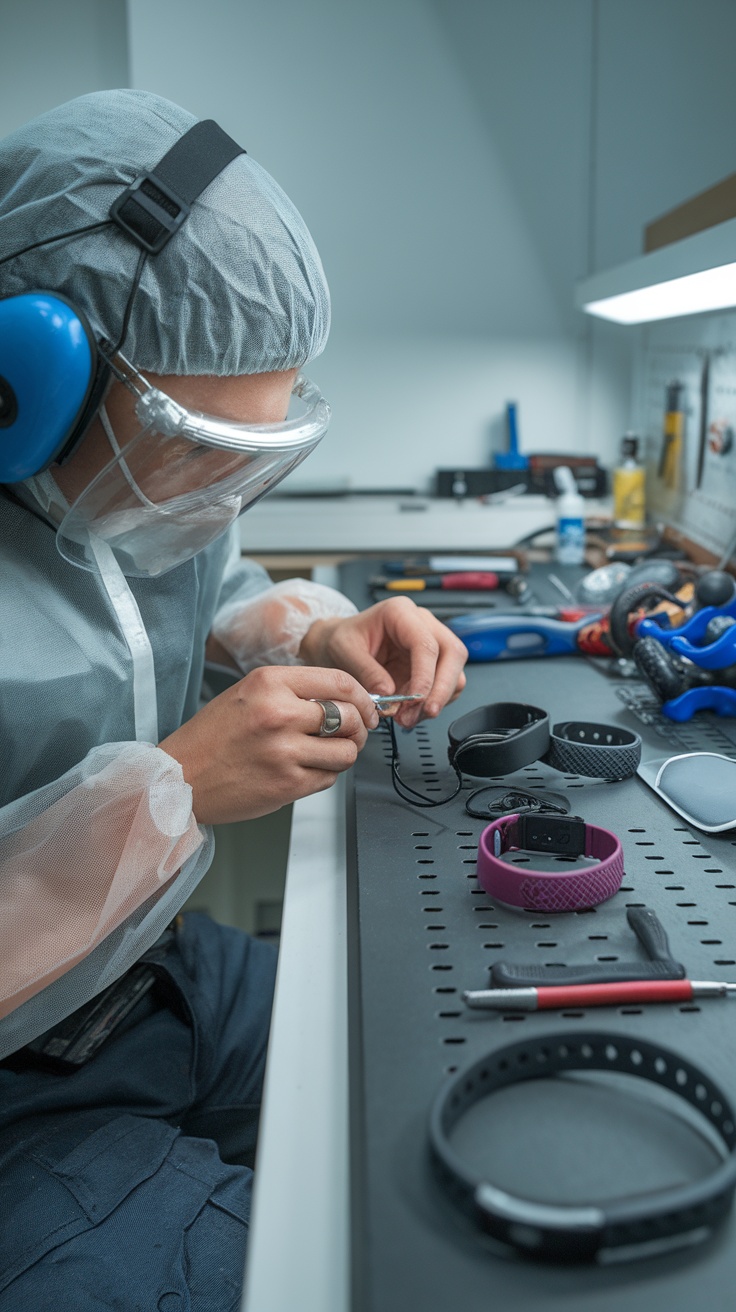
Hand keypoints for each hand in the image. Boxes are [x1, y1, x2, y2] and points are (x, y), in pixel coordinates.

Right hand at [160, 666, 378, 824]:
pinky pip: (329, 778)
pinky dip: (325, 774)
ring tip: (327, 753)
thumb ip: (294, 691)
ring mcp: (284, 751)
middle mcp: (279, 713)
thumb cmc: (213, 736)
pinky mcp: (287, 784)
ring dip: (344, 754)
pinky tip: (306, 769)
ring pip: (346, 751)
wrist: (180, 778)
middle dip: (358, 727)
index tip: (366, 707)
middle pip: (350, 716)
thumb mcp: (249, 693)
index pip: (340, 681)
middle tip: (352, 733)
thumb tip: (346, 699)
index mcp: (269, 682)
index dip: (362, 696)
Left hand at [299, 596, 467, 727]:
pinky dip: (432, 703)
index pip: (426, 643)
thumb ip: (365, 671)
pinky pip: (446, 685)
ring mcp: (431, 644)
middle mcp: (422, 624)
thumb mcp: (343, 651)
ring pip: (455, 671)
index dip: (425, 675)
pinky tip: (411, 712)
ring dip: (437, 699)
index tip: (415, 700)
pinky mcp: (431, 664)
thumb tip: (389, 693)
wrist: (338, 643)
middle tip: (424, 712)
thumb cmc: (341, 639)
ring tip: (407, 717)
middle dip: (442, 688)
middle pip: (453, 654)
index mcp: (400, 612)